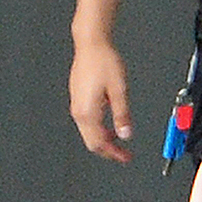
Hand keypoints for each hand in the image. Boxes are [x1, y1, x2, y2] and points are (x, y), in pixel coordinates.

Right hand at [70, 39, 132, 161]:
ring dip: (103, 139)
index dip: (113, 154)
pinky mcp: (78, 98)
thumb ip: (122, 114)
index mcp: (88, 111)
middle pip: (91, 141)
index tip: (125, 157)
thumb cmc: (103, 61)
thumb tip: (125, 134)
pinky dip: (98, 128)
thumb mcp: (119, 90)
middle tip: (123, 154)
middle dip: (108, 150)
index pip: (99, 143)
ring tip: (119, 141)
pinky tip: (110, 125)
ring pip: (88, 132)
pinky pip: (86, 121)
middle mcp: (78, 110)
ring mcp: (76, 104)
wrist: (91, 44)